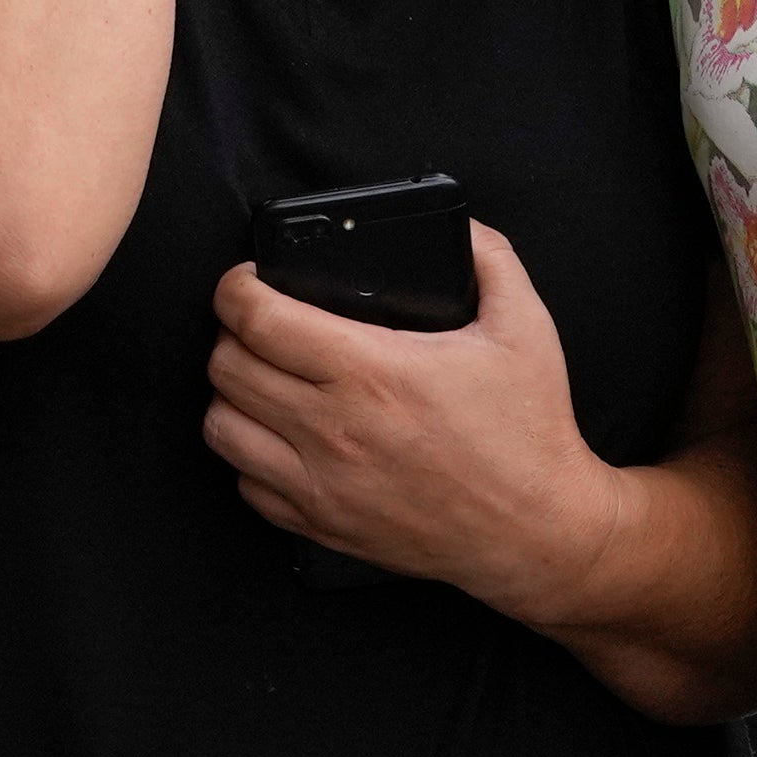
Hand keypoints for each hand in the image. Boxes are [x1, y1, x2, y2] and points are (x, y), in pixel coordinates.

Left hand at [205, 229, 625, 615]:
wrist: (536, 532)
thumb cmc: (527, 434)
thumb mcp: (525, 327)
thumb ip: (490, 258)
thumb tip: (460, 224)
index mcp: (372, 371)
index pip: (258, 320)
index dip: (236, 289)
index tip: (246, 281)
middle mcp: (334, 429)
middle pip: (227, 367)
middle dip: (231, 332)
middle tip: (258, 324)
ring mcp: (321, 483)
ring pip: (220, 428)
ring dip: (230, 394)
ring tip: (260, 378)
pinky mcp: (320, 525)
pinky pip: (244, 484)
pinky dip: (249, 454)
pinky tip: (278, 437)